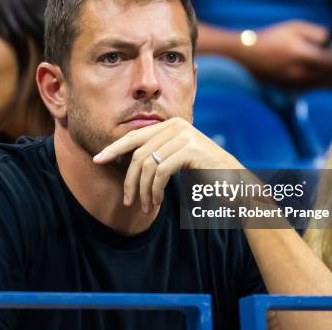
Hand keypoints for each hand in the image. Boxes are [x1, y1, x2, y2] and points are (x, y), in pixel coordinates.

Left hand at [92, 118, 242, 213]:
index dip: (113, 148)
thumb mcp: (176, 158)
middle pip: (137, 153)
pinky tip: (157, 201)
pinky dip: (155, 190)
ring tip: (146, 207)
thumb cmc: (204, 173)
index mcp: (170, 124)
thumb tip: (127, 160)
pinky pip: (160, 172)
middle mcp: (175, 125)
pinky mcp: (189, 149)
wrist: (234, 181)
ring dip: (144, 190)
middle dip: (129, 180)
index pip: (134, 136)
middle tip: (128, 200)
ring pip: (147, 165)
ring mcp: (183, 135)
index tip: (97, 160)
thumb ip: (157, 153)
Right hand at [241, 20, 331, 87]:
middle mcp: (301, 73)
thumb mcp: (295, 27)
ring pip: (327, 86)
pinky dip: (329, 85)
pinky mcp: (292, 89)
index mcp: (303, 54)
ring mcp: (296, 84)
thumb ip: (318, 34)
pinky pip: (316, 88)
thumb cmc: (270, 37)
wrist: (245, 56)